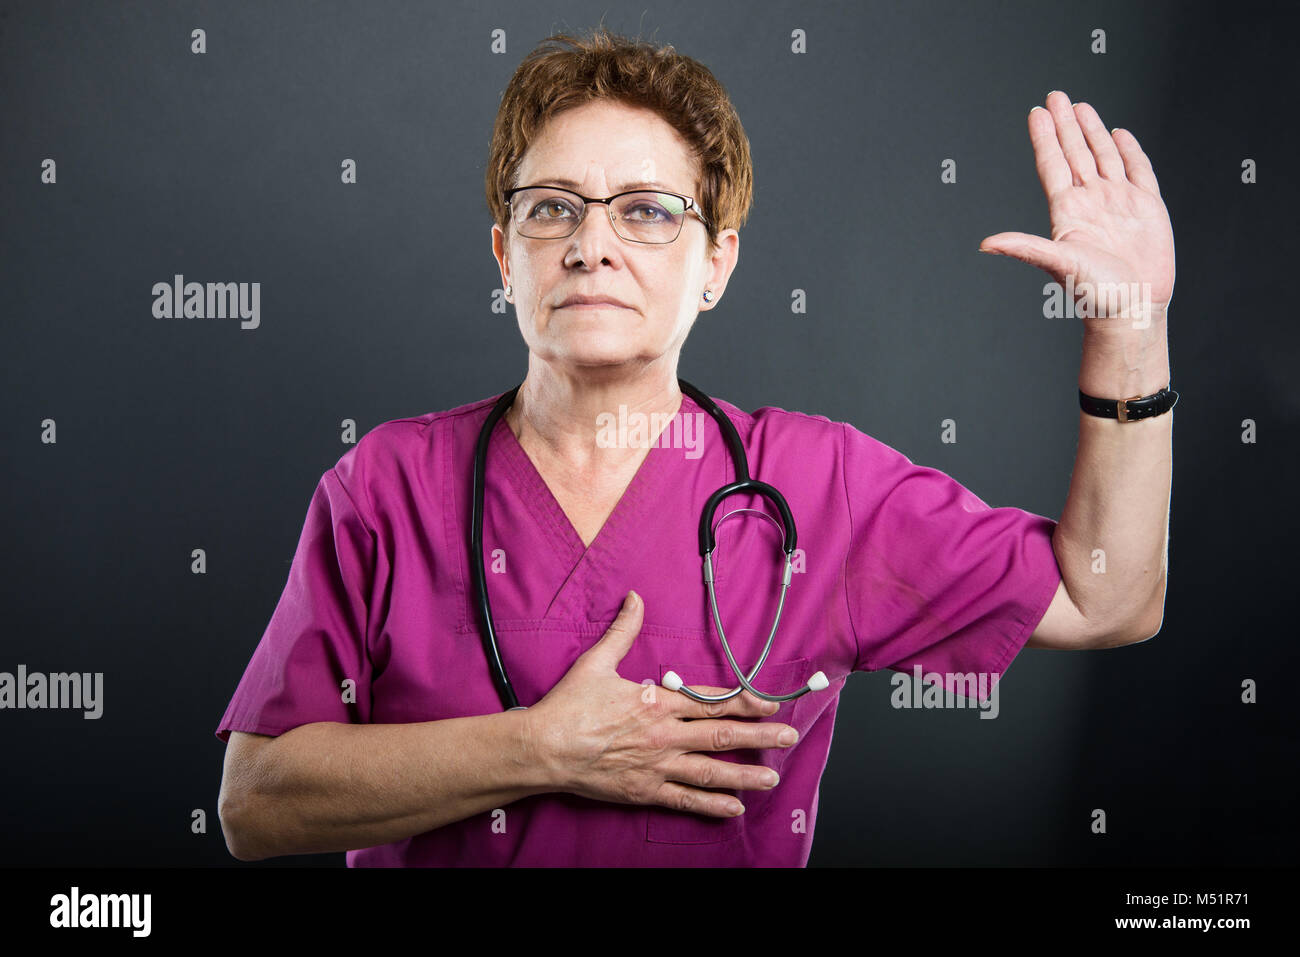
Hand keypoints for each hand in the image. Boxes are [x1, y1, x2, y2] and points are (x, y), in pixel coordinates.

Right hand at [522, 590, 797, 817]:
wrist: (544, 748)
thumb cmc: (569, 706)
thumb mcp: (597, 661)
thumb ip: (623, 631)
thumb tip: (635, 598)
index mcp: (658, 702)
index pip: (712, 703)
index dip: (745, 703)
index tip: (769, 704)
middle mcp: (665, 735)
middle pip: (721, 737)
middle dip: (759, 737)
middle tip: (789, 739)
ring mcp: (657, 766)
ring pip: (710, 772)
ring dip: (744, 775)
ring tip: (771, 779)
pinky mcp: (644, 791)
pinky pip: (684, 800)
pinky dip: (710, 805)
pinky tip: (733, 808)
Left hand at [979, 90, 1174, 329]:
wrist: (1133, 308)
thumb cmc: (1094, 292)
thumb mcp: (1058, 263)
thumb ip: (1024, 247)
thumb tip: (985, 244)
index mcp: (1068, 211)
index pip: (1053, 164)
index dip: (1044, 138)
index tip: (1036, 112)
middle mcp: (1091, 202)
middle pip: (1075, 153)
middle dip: (1065, 124)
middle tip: (1056, 94)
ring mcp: (1119, 202)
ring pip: (1103, 157)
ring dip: (1091, 131)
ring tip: (1081, 107)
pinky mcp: (1147, 207)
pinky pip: (1137, 170)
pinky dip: (1129, 151)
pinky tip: (1118, 134)